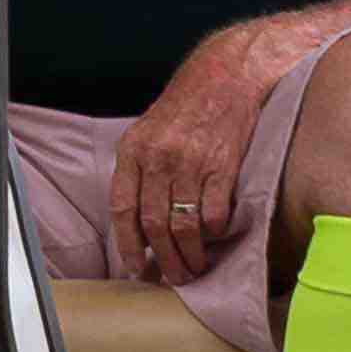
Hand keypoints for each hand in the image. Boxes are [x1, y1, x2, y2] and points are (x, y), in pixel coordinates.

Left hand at [96, 56, 267, 287]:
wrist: (227, 74)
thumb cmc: (187, 105)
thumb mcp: (149, 129)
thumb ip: (141, 168)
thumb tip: (138, 220)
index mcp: (134, 149)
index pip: (123, 207)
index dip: (127, 243)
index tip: (134, 267)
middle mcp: (159, 157)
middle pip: (154, 223)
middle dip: (163, 258)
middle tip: (173, 277)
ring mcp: (191, 162)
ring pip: (183, 225)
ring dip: (189, 254)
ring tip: (195, 267)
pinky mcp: (223, 165)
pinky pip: (214, 212)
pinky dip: (213, 231)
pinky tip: (214, 237)